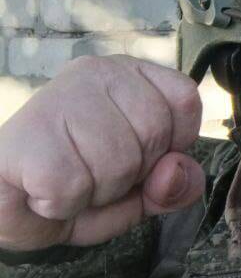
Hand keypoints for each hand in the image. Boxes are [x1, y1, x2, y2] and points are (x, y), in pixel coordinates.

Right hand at [0, 56, 205, 252]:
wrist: (0, 204)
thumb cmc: (72, 186)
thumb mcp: (137, 193)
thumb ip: (171, 186)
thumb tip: (177, 170)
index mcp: (129, 75)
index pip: (184, 99)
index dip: (171, 144)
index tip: (137, 156)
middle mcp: (96, 73)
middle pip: (155, 132)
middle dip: (131, 175)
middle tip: (93, 173)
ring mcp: (59, 96)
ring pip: (117, 162)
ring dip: (95, 192)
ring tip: (66, 180)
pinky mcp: (28, 131)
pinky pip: (73, 186)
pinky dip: (61, 204)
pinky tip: (40, 190)